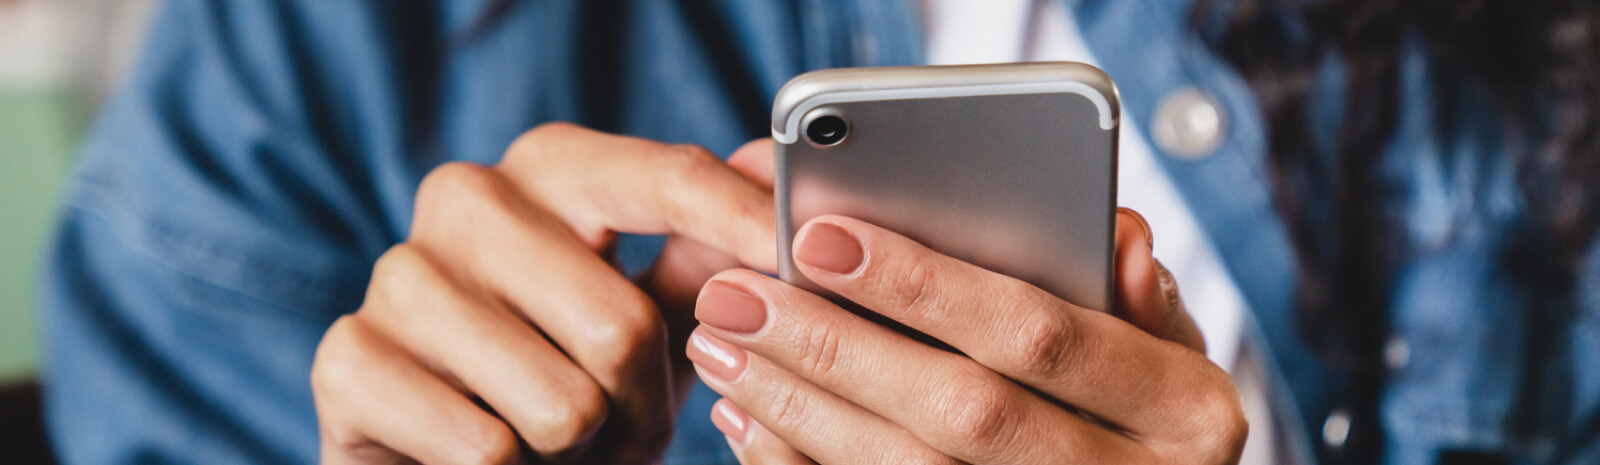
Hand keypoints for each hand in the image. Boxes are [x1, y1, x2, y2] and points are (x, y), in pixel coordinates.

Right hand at [310, 123, 778, 464]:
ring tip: (550, 437)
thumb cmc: (565, 376)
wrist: (447, 459)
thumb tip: (775, 172)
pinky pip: (486, 448)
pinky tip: (485, 454)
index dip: (740, 224)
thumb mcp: (649, 313)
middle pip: (621, 325)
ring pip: (561, 402)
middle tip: (616, 421)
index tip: (794, 259)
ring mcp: (399, 274)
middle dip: (640, 404)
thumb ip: (708, 252)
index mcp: (550, 168)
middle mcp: (467, 197)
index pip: (664, 178)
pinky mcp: (347, 359)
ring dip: (577, 451)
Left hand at [689, 205, 1245, 460]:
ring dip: (800, 409)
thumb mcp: (1165, 348)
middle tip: (738, 294)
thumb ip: (1134, 294)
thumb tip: (1118, 236)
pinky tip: (749, 419)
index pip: (1041, 334)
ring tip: (722, 347)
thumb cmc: (1139, 408)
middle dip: (836, 347)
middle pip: (961, 412)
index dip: (928, 285)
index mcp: (1186, 411)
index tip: (822, 235)